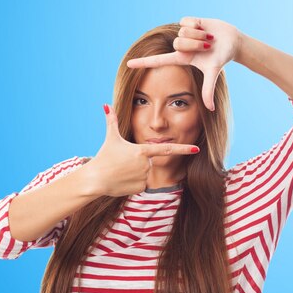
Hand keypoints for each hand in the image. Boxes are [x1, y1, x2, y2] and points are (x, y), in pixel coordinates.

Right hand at [84, 104, 200, 196]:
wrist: (96, 179)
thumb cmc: (104, 157)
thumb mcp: (111, 138)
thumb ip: (112, 121)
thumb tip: (106, 104)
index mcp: (143, 150)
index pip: (168, 149)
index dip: (183, 149)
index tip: (196, 149)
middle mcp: (147, 164)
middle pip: (149, 162)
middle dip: (137, 163)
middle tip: (123, 164)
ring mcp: (145, 177)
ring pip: (145, 174)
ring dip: (135, 173)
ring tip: (121, 172)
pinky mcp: (141, 188)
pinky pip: (141, 184)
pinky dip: (133, 183)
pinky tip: (123, 181)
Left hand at [127, 16, 241, 111]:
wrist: (231, 42)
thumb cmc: (222, 58)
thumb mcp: (213, 74)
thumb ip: (208, 91)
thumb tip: (211, 109)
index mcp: (182, 58)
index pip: (158, 61)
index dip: (143, 63)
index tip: (128, 65)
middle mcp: (180, 46)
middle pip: (178, 43)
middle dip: (195, 44)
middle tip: (207, 46)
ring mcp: (184, 33)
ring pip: (182, 32)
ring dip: (199, 35)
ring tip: (208, 38)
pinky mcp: (189, 21)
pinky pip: (187, 21)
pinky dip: (198, 25)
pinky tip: (204, 27)